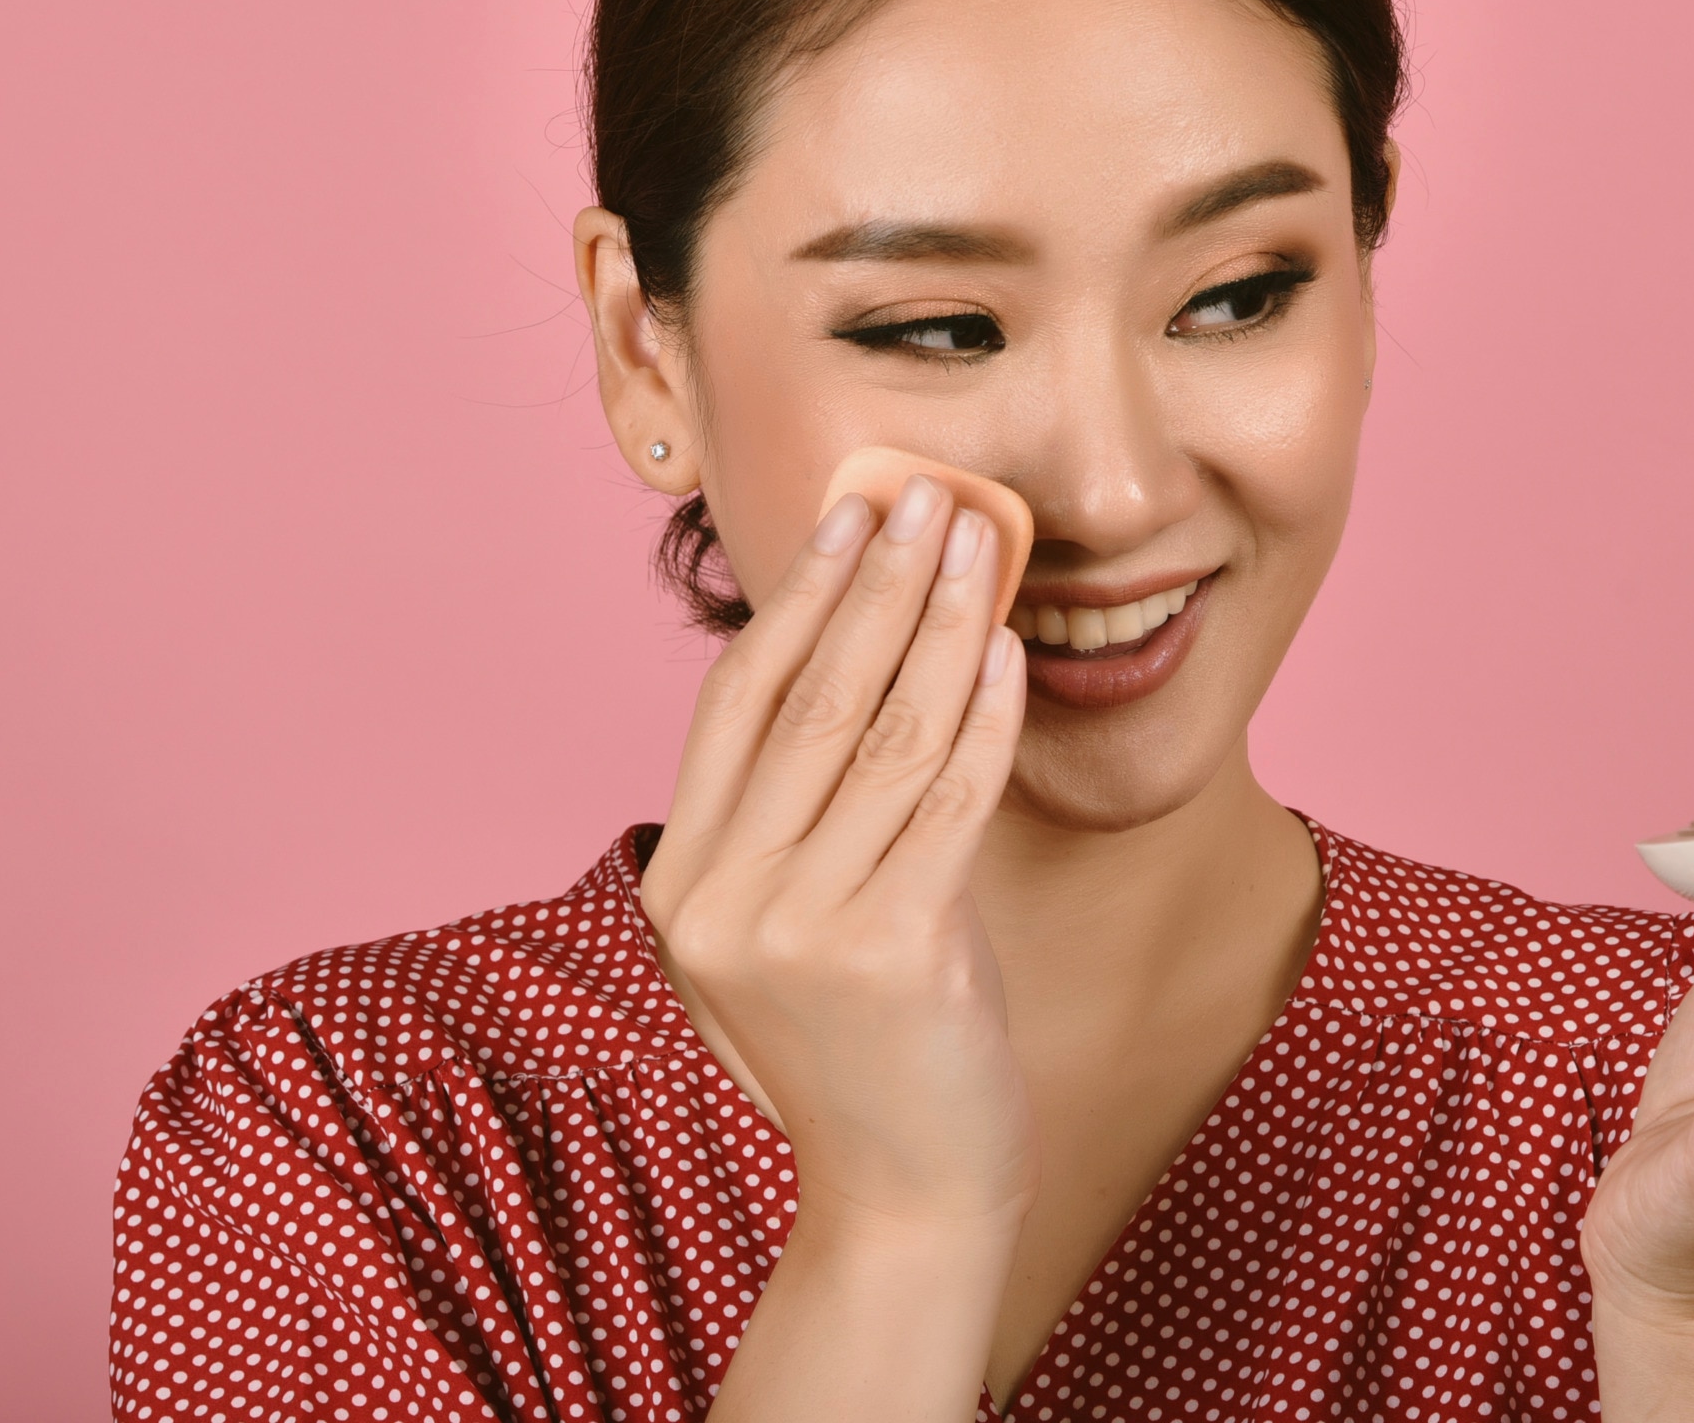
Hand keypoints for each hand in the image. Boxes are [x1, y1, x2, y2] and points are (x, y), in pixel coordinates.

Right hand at [639, 476, 1037, 1235]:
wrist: (907, 1200)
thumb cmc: (873, 1045)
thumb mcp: (801, 922)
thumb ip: (803, 812)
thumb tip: (866, 641)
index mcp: (685, 881)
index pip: (739, 703)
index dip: (800, 597)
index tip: (852, 516)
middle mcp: (723, 900)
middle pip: (810, 699)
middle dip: (879, 583)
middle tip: (928, 494)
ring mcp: (800, 929)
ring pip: (883, 733)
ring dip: (939, 620)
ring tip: (979, 541)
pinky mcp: (892, 951)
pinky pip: (948, 797)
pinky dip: (983, 712)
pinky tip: (1008, 646)